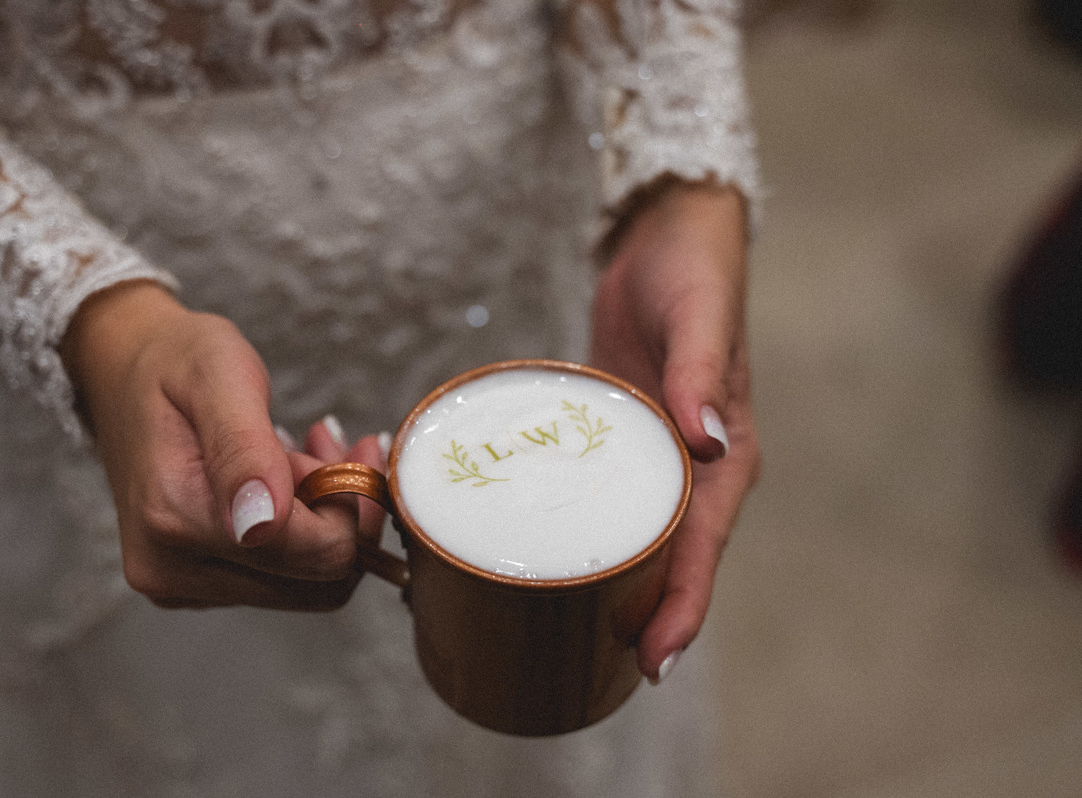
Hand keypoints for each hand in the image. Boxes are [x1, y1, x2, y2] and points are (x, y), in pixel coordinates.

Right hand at [60, 281, 386, 610]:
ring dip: (327, 520)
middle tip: (331, 446)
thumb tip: (264, 524)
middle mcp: (171, 570)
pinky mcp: (193, 587)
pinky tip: (288, 477)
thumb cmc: (174, 362)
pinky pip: (281, 580)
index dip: (351, 502)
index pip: (317, 553)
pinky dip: (303, 532)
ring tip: (309, 454)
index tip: (350, 445)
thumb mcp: (216, 376)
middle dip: (344, 512)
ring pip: (307, 584)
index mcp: (174, 518)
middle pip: (318, 580)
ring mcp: (180, 586)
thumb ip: (244, 450)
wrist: (121, 372)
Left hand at [589, 179, 760, 680]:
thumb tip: (705, 443)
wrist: (666, 236)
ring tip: (563, 634)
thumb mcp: (698, 316)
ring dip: (610, 586)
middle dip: (641, 618)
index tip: (652, 661)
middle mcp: (693, 471)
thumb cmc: (694, 274)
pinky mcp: (619, 441)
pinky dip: (580, 531)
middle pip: (670, 562)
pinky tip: (540, 552)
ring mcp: (655, 460)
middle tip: (592, 671)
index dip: (682, 609)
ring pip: (635, 539)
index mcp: (725, 458)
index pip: (704, 550)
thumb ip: (701, 373)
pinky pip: (600, 498)